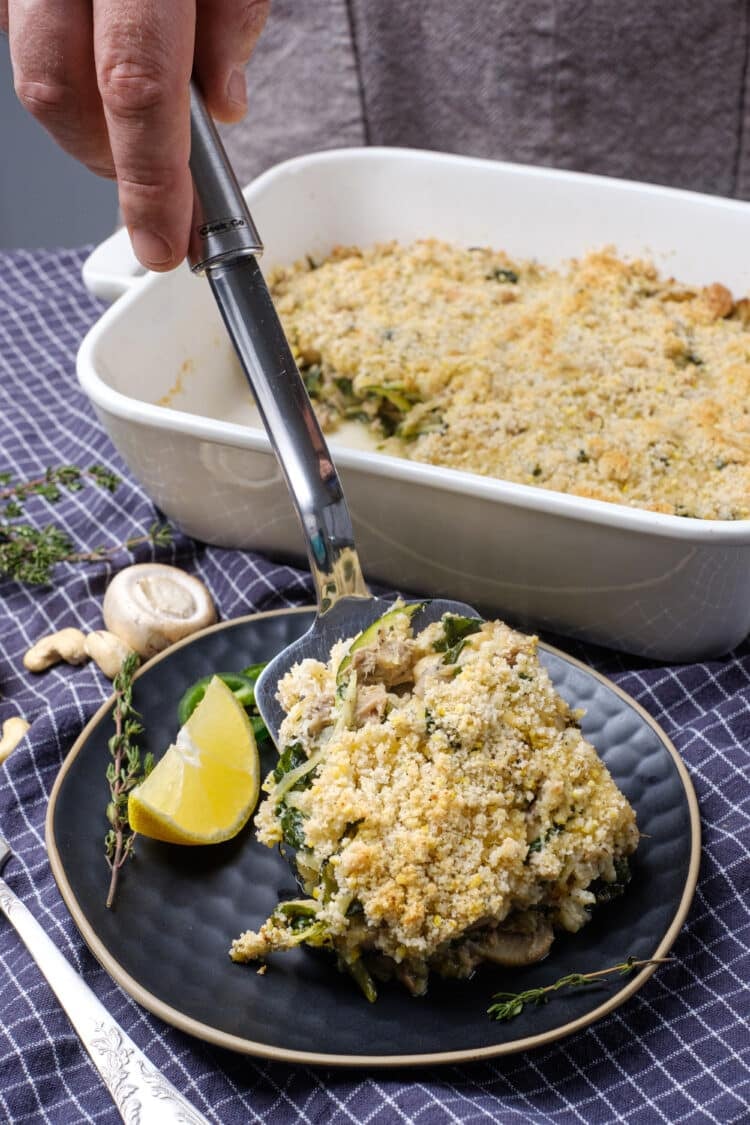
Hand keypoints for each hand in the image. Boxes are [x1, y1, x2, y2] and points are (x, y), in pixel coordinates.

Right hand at [2, 1, 268, 269]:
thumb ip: (232, 19)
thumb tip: (223, 102)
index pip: (138, 87)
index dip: (151, 180)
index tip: (164, 243)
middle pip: (62, 95)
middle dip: (112, 161)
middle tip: (160, 177)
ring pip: (34, 79)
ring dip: (88, 121)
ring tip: (139, 113)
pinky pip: (21, 45)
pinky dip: (66, 76)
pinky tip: (99, 66)